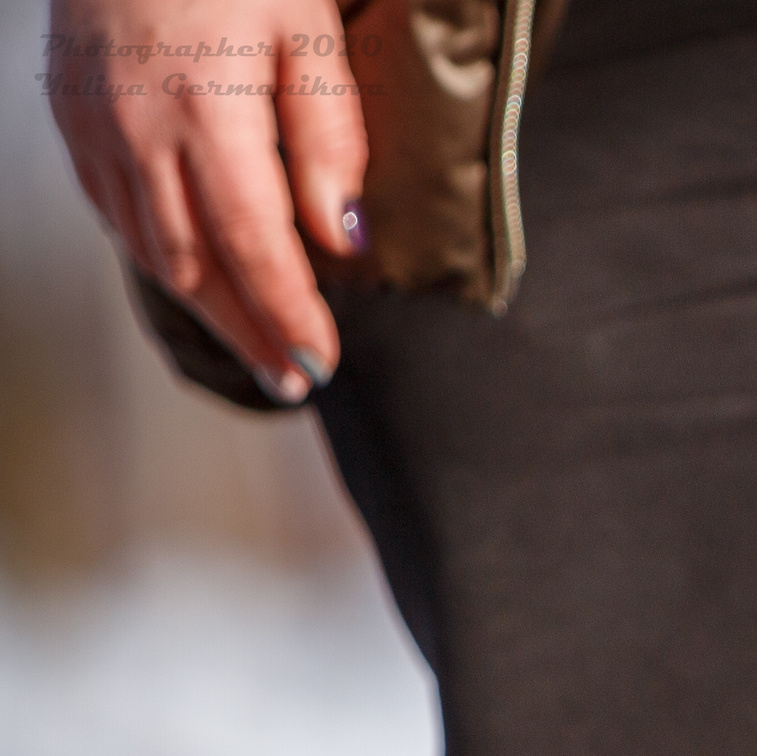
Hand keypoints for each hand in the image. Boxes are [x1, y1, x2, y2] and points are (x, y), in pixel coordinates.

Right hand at [46, 0, 367, 400]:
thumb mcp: (307, 26)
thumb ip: (330, 135)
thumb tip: (343, 236)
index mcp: (206, 108)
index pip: (254, 245)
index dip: (288, 313)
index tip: (320, 361)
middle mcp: (137, 128)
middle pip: (199, 265)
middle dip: (250, 331)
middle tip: (293, 378)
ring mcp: (94, 124)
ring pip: (151, 248)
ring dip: (206, 307)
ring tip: (257, 346)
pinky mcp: (71, 114)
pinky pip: (116, 212)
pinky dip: (161, 258)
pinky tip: (198, 281)